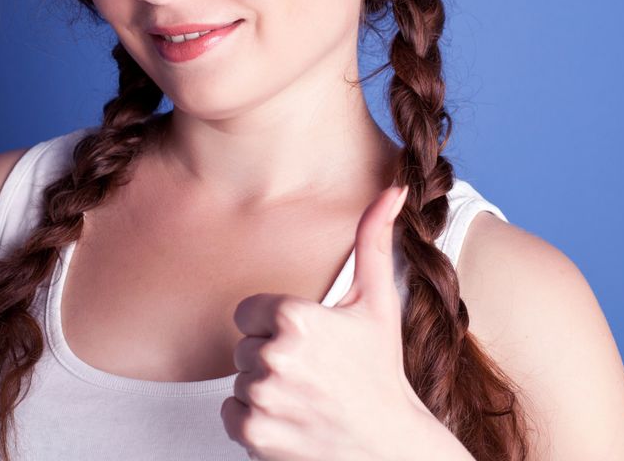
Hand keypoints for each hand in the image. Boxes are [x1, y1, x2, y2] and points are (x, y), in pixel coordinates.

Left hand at [220, 186, 435, 460]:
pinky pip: (230, 414)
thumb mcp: (378, 302)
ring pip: (238, 380)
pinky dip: (255, 420)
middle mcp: (275, 357)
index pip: (248, 312)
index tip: (308, 341)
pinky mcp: (255, 434)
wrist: (389, 446)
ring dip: (265, 389)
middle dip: (271, 357)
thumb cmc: (381, 373)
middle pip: (243, 346)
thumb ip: (374, 240)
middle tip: (312, 373)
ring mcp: (263, 398)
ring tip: (305, 396)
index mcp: (296, 318)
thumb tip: (393, 189)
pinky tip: (292, 420)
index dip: (275, 325)